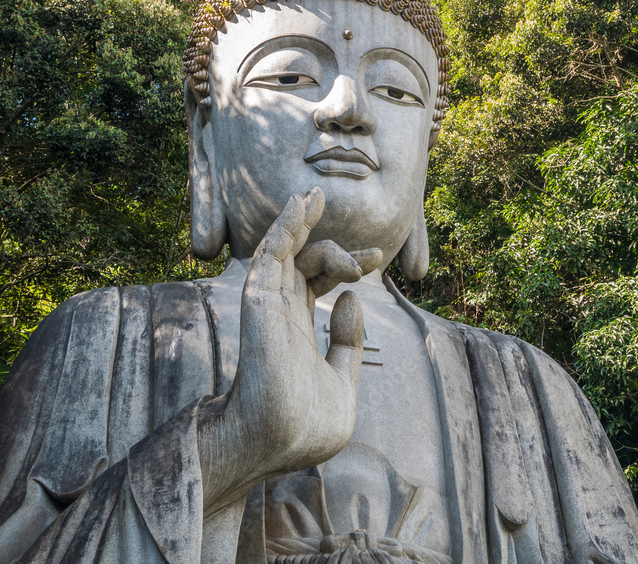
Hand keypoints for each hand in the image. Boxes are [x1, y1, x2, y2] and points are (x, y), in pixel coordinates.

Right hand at [198, 188, 381, 514]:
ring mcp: (269, 307)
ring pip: (283, 251)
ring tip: (314, 195)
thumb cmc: (306, 427)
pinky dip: (285, 227)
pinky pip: (271, 254)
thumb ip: (348, 343)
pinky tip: (299, 204)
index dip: (346, 265)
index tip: (377, 258)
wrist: (281, 442)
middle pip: (302, 263)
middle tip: (365, 245)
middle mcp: (281, 315)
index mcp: (297, 332)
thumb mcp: (341, 382)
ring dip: (300, 222)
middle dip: (332, 245)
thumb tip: (353, 299)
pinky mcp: (260, 302)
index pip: (319, 284)